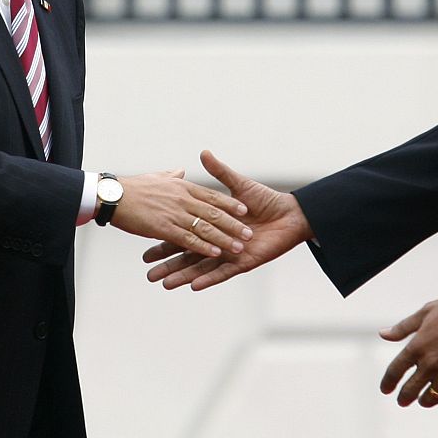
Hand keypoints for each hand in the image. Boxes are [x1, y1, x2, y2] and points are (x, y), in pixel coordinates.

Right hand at [111, 168, 252, 257]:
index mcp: (182, 187)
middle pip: (214, 214)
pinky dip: (204, 247)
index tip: (244, 209)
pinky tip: (217, 253)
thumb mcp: (158, 177)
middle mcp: (182, 200)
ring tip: (240, 246)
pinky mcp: (164, 229)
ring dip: (224, 239)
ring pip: (206, 228)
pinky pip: (189, 240)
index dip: (228, 203)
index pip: (211, 196)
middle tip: (250, 232)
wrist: (112, 195)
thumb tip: (182, 171)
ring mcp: (174, 215)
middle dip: (233, 224)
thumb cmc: (133, 186)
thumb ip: (172, 176)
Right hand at [142, 150, 311, 289]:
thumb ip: (219, 172)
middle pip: (188, 253)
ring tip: (163, 284)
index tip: (146, 248)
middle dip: (168, 264)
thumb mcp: (238, 183)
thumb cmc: (266, 198)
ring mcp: (230, 253)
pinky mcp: (243, 262)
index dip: (166, 241)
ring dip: (183, 275)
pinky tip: (193, 285)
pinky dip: (209, 278)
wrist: (291, 214)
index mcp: (214, 225)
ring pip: (201, 265)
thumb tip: (203, 153)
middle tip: (147, 273)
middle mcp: (219, 241)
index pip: (184, 233)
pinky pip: (223, 272)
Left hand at [378, 296, 437, 408]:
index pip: (395, 371)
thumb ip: (402, 328)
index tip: (385, 389)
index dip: (387, 383)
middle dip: (404, 398)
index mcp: (417, 347)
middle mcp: (430, 363)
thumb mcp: (423, 313)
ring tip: (422, 400)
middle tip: (402, 401)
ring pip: (430, 397)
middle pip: (410, 390)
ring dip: (424, 400)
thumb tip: (382, 334)